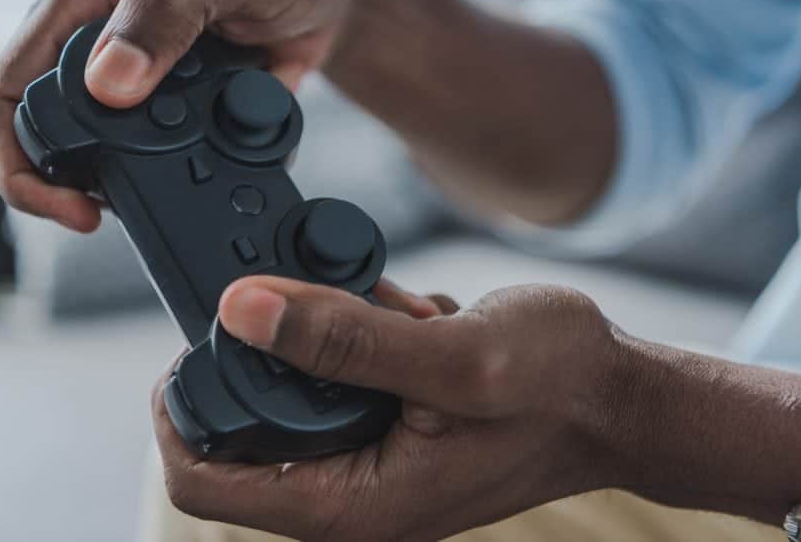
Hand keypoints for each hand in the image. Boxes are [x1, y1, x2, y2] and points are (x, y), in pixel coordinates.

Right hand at [0, 0, 379, 231]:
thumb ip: (170, 8)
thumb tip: (109, 82)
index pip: (9, 84)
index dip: (19, 155)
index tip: (69, 202)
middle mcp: (100, 37)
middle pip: (44, 131)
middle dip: (68, 183)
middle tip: (107, 215)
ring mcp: (139, 75)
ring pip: (101, 152)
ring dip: (131, 183)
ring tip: (178, 188)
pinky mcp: (178, 105)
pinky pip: (161, 157)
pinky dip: (187, 176)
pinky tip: (221, 171)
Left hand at [151, 277, 621, 540]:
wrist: (620, 398)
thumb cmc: (559, 388)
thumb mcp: (454, 358)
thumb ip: (344, 340)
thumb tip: (241, 310)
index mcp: (353, 506)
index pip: (207, 482)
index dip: (180, 410)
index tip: (196, 339)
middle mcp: (351, 495)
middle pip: (242, 429)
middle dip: (268, 353)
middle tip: (310, 294)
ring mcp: (370, 461)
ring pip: (293, 393)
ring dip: (326, 337)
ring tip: (389, 309)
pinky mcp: (388, 427)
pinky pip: (338, 379)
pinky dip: (360, 335)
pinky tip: (412, 317)